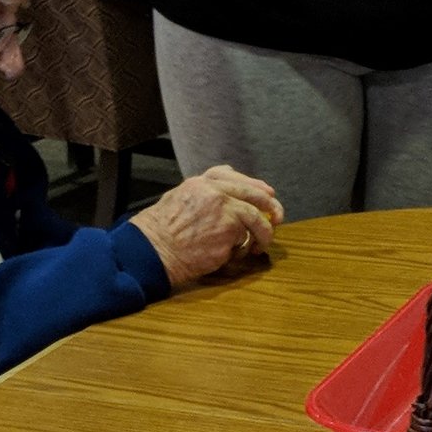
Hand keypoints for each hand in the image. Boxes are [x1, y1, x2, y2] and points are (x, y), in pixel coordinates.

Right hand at [132, 163, 283, 284]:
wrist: (154, 250)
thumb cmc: (161, 230)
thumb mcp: (178, 198)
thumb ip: (202, 189)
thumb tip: (225, 178)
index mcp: (201, 183)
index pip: (234, 177)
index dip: (255, 186)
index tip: (267, 193)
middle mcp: (215, 193)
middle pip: (253, 195)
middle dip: (271, 206)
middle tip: (277, 218)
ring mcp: (224, 212)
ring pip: (256, 218)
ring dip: (264, 233)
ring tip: (260, 245)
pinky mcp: (229, 233)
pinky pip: (245, 240)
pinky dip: (244, 249)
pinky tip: (236, 255)